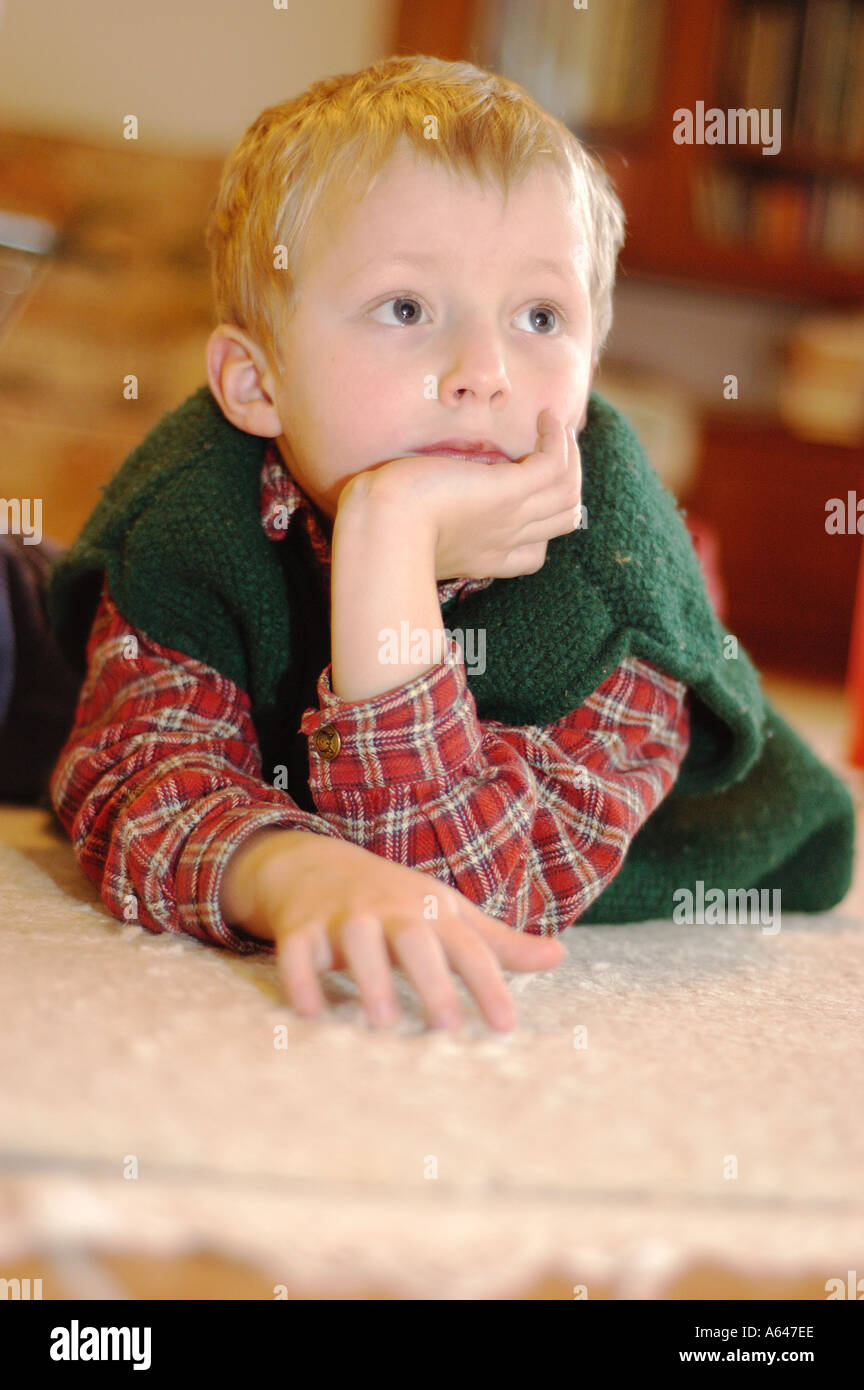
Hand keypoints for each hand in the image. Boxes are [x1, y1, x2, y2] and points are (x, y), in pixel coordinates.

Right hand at [222, 829, 564, 1030]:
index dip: (488, 985)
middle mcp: (389, 911)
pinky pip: (297, 949)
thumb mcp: (448, 914)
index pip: (467, 948)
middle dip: (430, 979)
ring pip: (357, 940)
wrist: (313, 863)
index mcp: (430, 912)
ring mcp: (343, 916)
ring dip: (369, 977)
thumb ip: (498, 944)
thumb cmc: (394, 900)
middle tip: (446, 1026)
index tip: (505, 1026)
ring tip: (384, 1021)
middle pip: (414, 939)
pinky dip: (301, 976)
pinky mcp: (302, 927)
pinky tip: (310, 1011)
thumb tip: (559, 956)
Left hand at [353, 407, 581, 581]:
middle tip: (551, 449)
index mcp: (482, 558)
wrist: (382, 530)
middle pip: (563, 521)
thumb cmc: (380, 526)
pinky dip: (559, 440)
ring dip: (569, 456)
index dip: (540, 525)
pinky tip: (546, 418)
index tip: (526, 495)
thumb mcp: (409, 525)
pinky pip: (556, 466)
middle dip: (566, 485)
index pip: (532, 555)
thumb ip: (421, 515)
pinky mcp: (508, 492)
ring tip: (555, 428)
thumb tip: (408, 492)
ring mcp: (510, 519)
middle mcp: (503, 542)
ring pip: (569, 495)